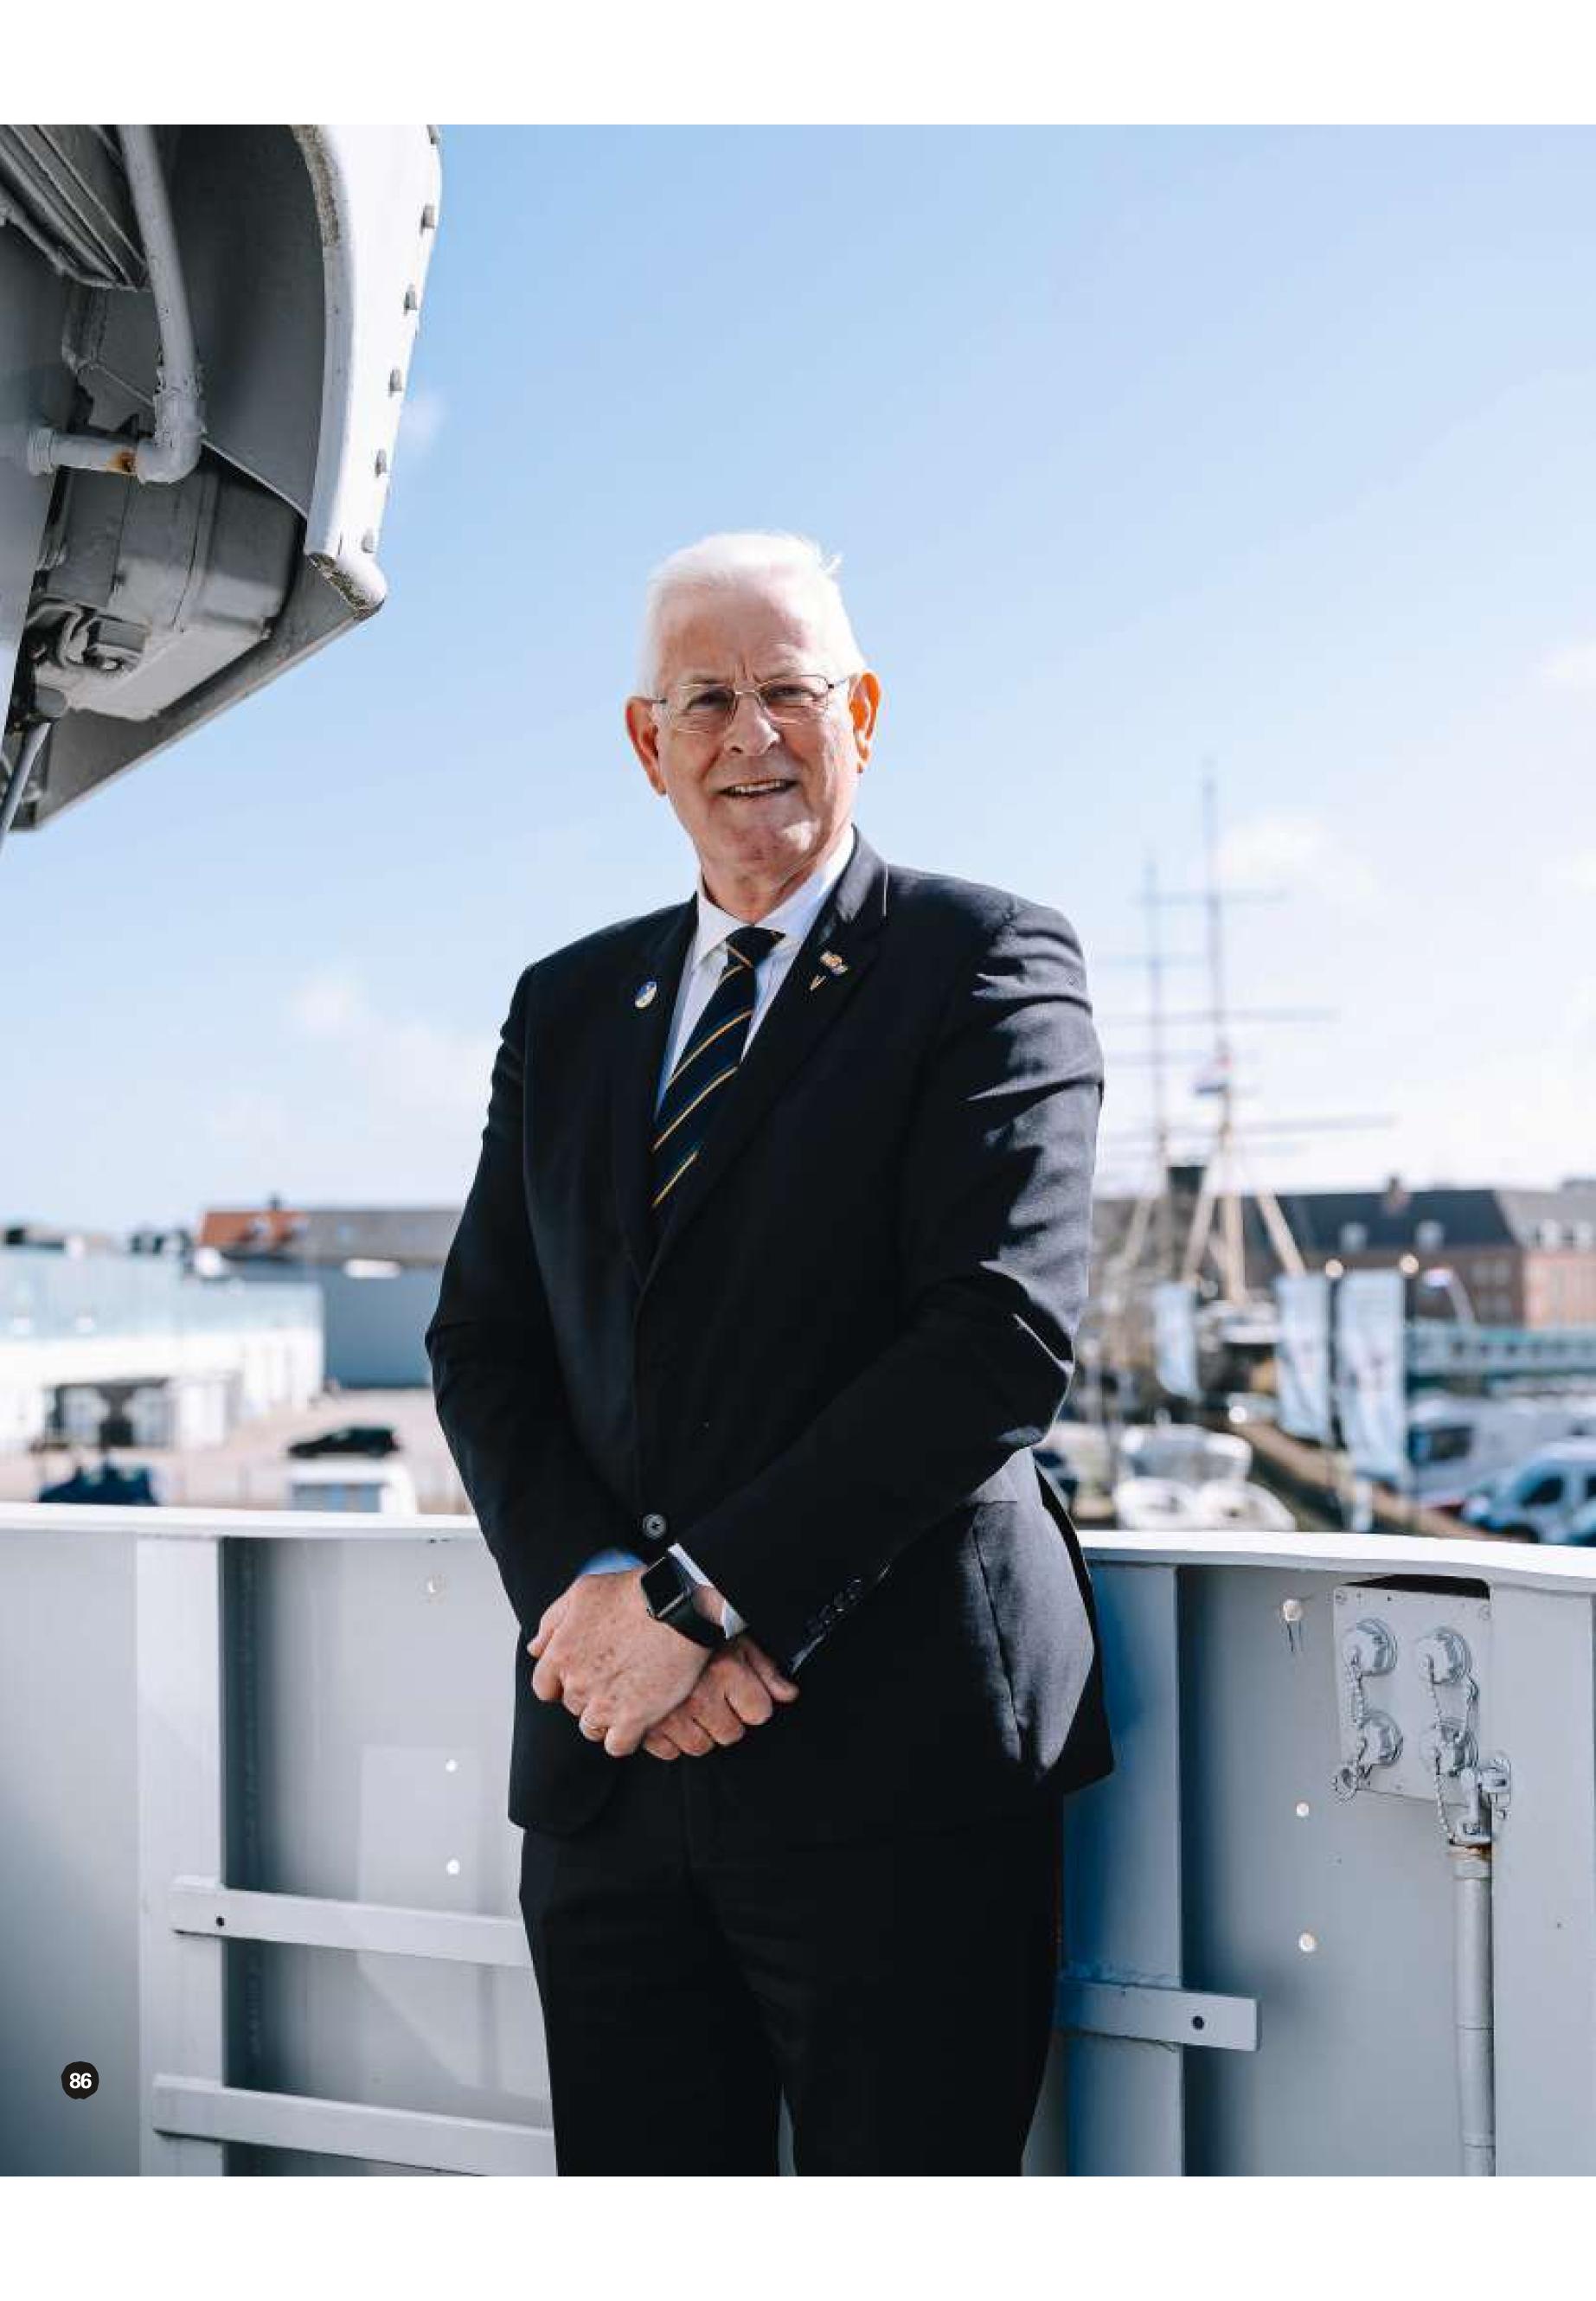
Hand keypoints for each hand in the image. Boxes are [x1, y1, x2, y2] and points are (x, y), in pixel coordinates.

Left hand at [528, 1569, 710, 1757]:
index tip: (583, 1675)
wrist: (679, 1607)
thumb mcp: (583, 1591)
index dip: (562, 1683)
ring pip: (592, 1728)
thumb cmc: (634, 1593)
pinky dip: (626, 1737)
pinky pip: (618, 1746)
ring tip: (629, 1697)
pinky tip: (639, 1719)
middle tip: (616, 1678)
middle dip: (590, 1695)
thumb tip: (535, 1648)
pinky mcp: (633, 1720)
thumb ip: (552, 1621)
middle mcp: (577, 1683)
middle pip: (573, 1706)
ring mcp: (604, 1705)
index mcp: (561, 1654)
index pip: (544, 1687)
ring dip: (607, 1718)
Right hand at [641, 1633, 798, 1759]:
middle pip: (730, 1733)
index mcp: (725, 1671)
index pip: (759, 1712)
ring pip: (700, 1746)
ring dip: (698, 1730)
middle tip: (713, 1695)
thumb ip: (766, 1670)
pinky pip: (667, 1751)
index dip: (752, 1702)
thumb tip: (788, 1694)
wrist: (646, 1614)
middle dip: (725, 1718)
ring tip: (691, 1702)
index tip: (741, 1691)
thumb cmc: (691, 1624)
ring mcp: (669, 1714)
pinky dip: (668, 1738)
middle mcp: (699, 1696)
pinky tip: (669, 1714)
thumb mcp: (736, 1639)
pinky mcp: (644, 1726)